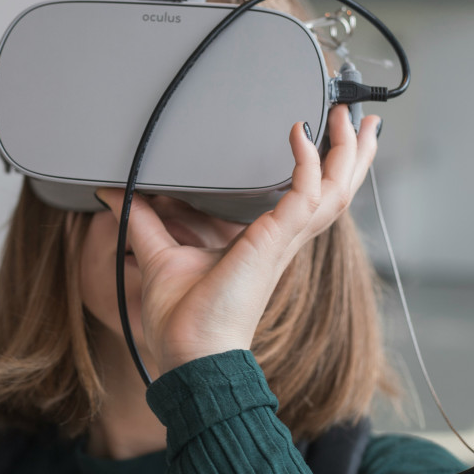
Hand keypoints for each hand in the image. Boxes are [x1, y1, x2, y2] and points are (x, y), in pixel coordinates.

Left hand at [95, 105, 379, 374]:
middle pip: (337, 190)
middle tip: (361, 119)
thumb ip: (141, 219)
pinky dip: (306, 163)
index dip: (326, 167)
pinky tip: (299, 135)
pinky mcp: (274, 242)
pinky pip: (304, 194)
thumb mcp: (160, 254)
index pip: (311, 198)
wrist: (190, 355)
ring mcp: (284, 241)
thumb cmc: (183, 320)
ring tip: (352, 118)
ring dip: (347, 152)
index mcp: (268, 242)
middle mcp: (284, 239)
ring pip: (335, 190)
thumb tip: (113, 193)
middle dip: (352, 153)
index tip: (327, 134)